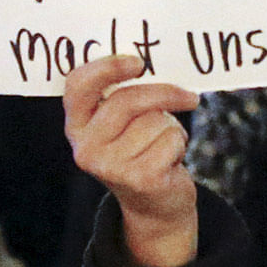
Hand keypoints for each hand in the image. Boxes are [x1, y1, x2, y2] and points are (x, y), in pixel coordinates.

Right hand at [64, 54, 200, 266]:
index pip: (78, 86)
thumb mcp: (125, 123)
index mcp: (77, 126)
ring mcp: (109, 166)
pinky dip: (179, 145)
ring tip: (162, 145)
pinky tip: (169, 160)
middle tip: (189, 97)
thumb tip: (151, 63)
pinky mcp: (138, 179)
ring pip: (154, 120)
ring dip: (171, 128)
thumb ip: (125, 95)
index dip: (106, 68)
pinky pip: (170, 139)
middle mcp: (85, 148)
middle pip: (127, 100)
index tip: (137, 62)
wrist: (155, 204)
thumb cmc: (142, 148)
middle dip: (165, 94)